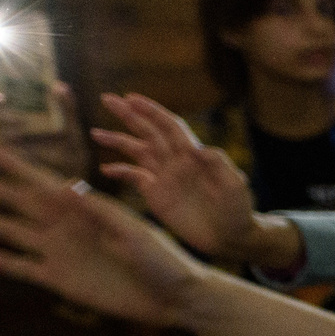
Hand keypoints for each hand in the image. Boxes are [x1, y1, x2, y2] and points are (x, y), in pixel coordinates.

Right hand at [0, 147, 206, 323]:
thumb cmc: (162, 258)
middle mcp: (64, 225)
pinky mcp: (58, 277)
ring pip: (11, 231)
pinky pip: (20, 266)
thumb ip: (99, 211)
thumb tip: (64, 185)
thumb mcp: (133, 231)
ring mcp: (58, 250)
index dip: (14, 165)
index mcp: (84, 207)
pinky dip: (0, 261)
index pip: (40, 180)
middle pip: (17, 201)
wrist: (173, 296)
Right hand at [89, 93, 262, 263]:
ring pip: (137, 151)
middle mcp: (176, 161)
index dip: (151, 111)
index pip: (169, 126)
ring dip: (117, 140)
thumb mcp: (234, 185)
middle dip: (128, 115)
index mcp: (193, 155)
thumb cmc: (237, 209)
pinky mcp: (157, 194)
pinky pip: (135, 178)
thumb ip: (219, 165)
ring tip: (95, 133)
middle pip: (149, 132)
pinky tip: (106, 169)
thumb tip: (198, 148)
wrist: (230, 236)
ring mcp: (165, 177)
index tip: (131, 98)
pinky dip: (120, 172)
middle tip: (107, 99)